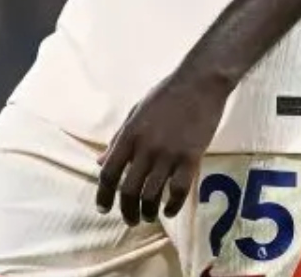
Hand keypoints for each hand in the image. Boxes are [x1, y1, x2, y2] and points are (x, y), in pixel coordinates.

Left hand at [95, 66, 231, 225]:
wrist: (200, 81)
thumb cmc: (166, 94)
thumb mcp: (135, 113)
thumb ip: (118, 139)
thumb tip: (100, 161)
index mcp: (129, 135)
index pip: (108, 172)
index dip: (103, 195)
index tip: (103, 209)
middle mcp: (146, 147)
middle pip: (128, 190)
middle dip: (127, 211)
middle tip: (131, 219)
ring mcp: (169, 154)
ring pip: (152, 195)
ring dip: (148, 212)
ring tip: (149, 216)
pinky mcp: (191, 157)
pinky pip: (179, 191)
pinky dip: (172, 206)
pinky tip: (169, 209)